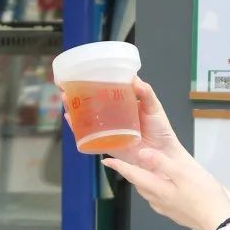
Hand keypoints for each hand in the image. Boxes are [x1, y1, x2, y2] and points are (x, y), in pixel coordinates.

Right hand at [61, 77, 185, 163]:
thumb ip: (146, 93)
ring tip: (66, 99)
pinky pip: (90, 136)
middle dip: (79, 95)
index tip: (84, 74)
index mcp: (125, 105)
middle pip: (93, 104)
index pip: (108, 91)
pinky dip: (79, 129)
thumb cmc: (161, 130)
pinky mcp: (107, 144)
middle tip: (68, 86)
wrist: (163, 155)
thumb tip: (134, 79)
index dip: (95, 83)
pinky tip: (70, 120)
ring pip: (89, 118)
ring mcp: (110, 130)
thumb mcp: (154, 107)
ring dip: (75, 109)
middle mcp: (115, 116)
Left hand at [103, 147, 229, 229]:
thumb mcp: (183, 173)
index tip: (105, 161)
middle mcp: (157, 200)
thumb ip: (161, 163)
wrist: (219, 222)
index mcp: (157, 189)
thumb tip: (142, 154)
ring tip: (142, 170)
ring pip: (148, 191)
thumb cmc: (204, 196)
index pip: (132, 175)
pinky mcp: (174, 213)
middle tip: (124, 161)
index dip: (118, 167)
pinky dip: (155, 188)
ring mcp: (165, 209)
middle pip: (138, 184)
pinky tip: (163, 184)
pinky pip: (158, 198)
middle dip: (130, 172)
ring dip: (142, 180)